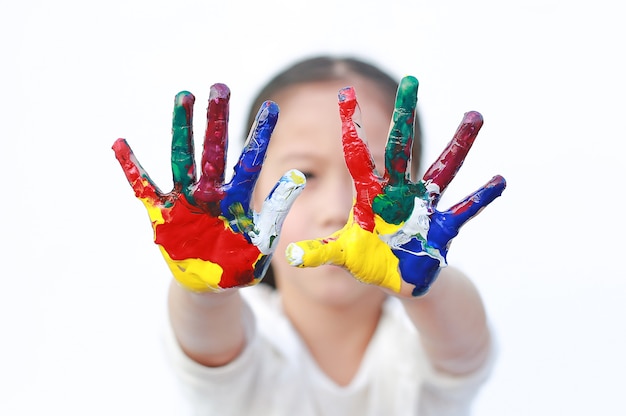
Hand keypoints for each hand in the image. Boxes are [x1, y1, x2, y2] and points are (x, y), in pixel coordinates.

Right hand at [112, 84, 304, 292]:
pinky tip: (121, 143)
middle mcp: (212, 193)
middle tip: (220, 87)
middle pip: (214, 151)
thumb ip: (275, 211)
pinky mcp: (163, 214)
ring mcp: (186, 201)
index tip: (272, 107)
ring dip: (181, 130)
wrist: (210, 287)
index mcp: (238, 199)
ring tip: (182, 97)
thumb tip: (297, 176)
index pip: (252, 161)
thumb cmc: (239, 264)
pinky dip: (132, 168)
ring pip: (182, 159)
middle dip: (217, 121)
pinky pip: (143, 188)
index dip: (261, 136)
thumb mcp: (262, 241)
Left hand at [286, 76, 504, 296]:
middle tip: (412, 81)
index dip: (352, 127)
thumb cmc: (371, 262)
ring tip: (474, 116)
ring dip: (459, 145)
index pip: (358, 155)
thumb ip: (320, 254)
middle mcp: (399, 193)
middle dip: (406, 117)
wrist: (400, 280)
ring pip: (443, 170)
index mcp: (371, 197)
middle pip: (402, 149)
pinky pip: (465, 210)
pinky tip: (500, 179)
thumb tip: (289, 257)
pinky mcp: (444, 228)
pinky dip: (481, 197)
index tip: (345, 94)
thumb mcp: (344, 257)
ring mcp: (424, 208)